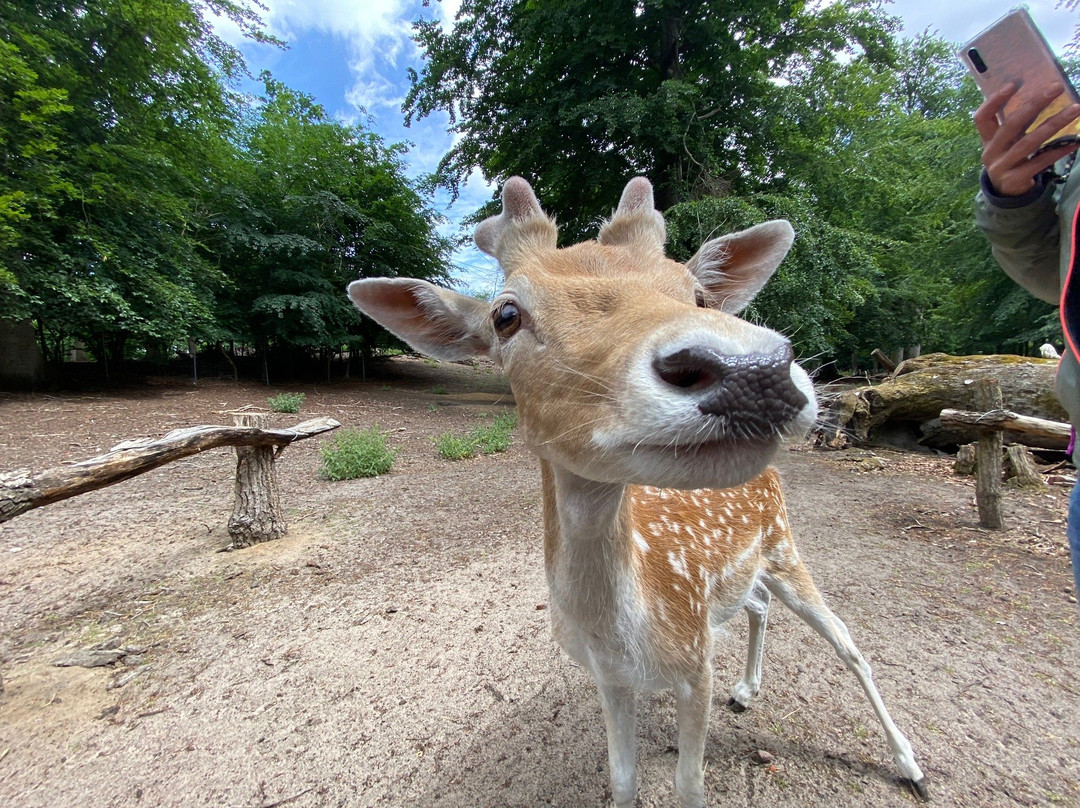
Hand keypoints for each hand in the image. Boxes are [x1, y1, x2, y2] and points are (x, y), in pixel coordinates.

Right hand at [974, 82, 1079, 196]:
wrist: (1006, 193)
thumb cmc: (1010, 158)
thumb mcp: (1005, 143)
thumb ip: (1015, 124)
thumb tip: (1041, 94)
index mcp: (987, 140)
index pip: (982, 118)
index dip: (994, 101)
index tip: (1013, 84)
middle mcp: (991, 152)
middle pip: (1011, 125)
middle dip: (1035, 104)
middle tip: (1056, 87)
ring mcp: (1002, 167)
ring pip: (1029, 142)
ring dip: (1054, 124)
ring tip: (1075, 109)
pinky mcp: (1015, 179)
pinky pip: (1040, 162)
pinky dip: (1058, 151)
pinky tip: (1074, 142)